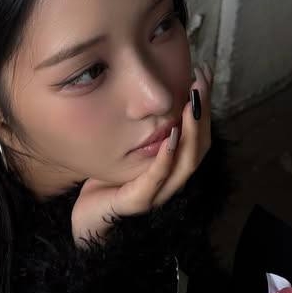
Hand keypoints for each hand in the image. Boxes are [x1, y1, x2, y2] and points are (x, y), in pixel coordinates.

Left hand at [71, 60, 213, 247]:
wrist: (87, 218)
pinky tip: (169, 136)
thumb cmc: (108, 183)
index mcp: (173, 167)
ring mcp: (157, 193)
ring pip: (186, 163)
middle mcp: (171, 180)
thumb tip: (151, 92)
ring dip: (191, 131)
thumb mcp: (128, 149)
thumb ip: (144, 128)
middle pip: (199, 146)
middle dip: (203, 112)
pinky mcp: (138, 202)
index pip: (198, 135)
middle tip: (202, 81)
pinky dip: (166, 157)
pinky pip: (157, 179)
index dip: (204, 106)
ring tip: (191, 104)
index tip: (204, 74)